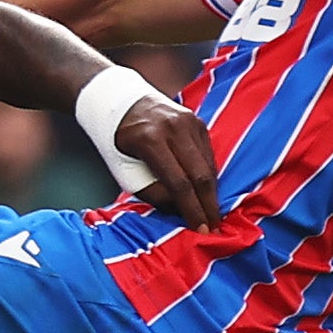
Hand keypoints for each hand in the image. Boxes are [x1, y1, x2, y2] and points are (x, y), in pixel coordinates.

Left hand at [113, 90, 222, 227]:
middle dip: (209, 206)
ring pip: (208, 165)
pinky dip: (208, 175)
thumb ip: (151, 191)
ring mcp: (189, 122)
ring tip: (210, 214)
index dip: (192, 210)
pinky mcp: (198, 122)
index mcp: (150, 140)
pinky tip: (206, 192)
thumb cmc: (117, 141)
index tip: (200, 230)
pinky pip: (208, 154)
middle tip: (214, 228)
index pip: (179, 183)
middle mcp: (174, 128)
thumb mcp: (123, 170)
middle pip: (201, 174)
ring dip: (211, 193)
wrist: (120, 102)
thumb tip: (181, 209)